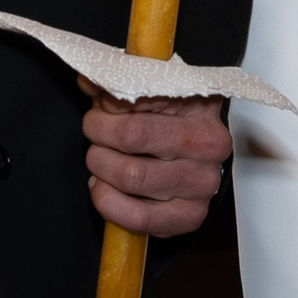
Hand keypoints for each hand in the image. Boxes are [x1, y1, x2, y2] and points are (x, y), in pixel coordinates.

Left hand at [80, 78, 230, 236]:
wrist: (194, 160)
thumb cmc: (171, 123)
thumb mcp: (149, 94)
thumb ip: (117, 83)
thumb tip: (88, 80)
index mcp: (202, 108)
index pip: (143, 99)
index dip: (109, 106)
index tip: (99, 108)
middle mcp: (209, 148)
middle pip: (132, 138)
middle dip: (99, 134)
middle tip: (95, 132)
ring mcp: (202, 185)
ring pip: (131, 177)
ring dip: (100, 167)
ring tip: (100, 160)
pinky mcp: (190, 217)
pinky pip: (137, 217)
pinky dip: (108, 202)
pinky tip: (105, 187)